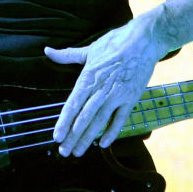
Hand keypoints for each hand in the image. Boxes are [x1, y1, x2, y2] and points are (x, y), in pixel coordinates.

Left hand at [45, 12, 171, 156]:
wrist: (144, 39)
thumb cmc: (116, 42)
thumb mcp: (90, 49)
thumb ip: (67, 55)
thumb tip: (48, 51)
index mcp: (88, 77)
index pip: (72, 104)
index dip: (64, 122)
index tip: (56, 137)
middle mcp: (101, 88)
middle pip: (84, 117)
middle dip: (73, 136)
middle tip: (64, 151)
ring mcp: (117, 94)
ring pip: (99, 121)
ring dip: (87, 138)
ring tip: (78, 151)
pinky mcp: (131, 97)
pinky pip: (120, 119)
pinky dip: (112, 132)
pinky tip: (103, 144)